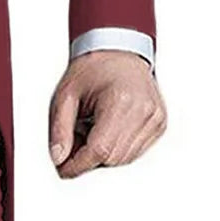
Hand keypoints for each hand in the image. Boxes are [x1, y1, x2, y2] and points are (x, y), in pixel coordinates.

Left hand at [48, 50, 166, 178]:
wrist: (117, 51)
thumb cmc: (93, 68)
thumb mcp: (66, 95)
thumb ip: (59, 129)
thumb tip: (58, 158)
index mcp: (121, 101)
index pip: (99, 150)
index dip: (78, 164)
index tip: (64, 168)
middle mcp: (144, 111)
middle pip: (113, 158)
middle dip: (89, 157)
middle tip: (75, 137)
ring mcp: (156, 118)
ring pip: (125, 159)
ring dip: (104, 154)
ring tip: (92, 127)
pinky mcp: (160, 124)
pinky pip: (136, 151)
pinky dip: (118, 148)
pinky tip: (107, 128)